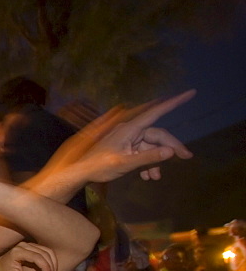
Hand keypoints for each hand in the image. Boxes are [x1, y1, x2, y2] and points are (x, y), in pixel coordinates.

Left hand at [0, 242, 57, 270]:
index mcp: (18, 252)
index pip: (37, 257)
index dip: (46, 267)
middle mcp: (24, 245)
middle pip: (44, 253)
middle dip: (50, 267)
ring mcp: (28, 245)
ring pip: (47, 251)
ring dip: (52, 264)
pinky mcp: (32, 247)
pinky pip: (45, 252)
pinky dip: (50, 261)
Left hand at [46, 90, 194, 183]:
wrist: (80, 173)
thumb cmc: (99, 166)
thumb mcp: (125, 163)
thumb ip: (149, 157)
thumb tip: (171, 151)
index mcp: (130, 128)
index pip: (157, 112)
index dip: (174, 103)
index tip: (191, 93)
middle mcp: (130, 131)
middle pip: (157, 135)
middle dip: (171, 147)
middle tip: (186, 158)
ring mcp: (127, 140)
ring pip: (150, 147)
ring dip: (156, 161)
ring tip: (156, 177)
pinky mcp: (124, 149)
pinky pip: (141, 153)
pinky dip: (147, 164)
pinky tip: (147, 177)